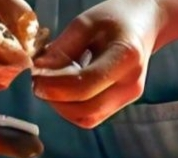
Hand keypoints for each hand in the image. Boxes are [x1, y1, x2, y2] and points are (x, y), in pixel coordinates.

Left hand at [32, 0, 164, 128]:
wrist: (142, 25)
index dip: (55, 86)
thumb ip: (62, 49)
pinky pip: (91, 116)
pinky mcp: (121, 104)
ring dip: (62, 106)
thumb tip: (39, 71)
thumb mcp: (85, 23)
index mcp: (126, 56)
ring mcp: (128, 97)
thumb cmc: (114, 19)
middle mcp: (131, 84)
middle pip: (87, 110)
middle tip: (39, 81)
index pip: (85, 85)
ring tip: (52, 83)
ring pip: (87, 118)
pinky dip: (72, 107)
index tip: (36, 75)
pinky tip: (66, 89)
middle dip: (56, 100)